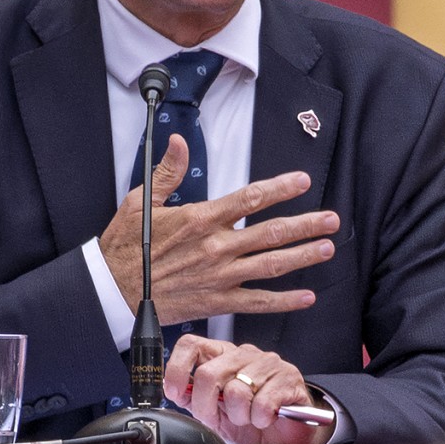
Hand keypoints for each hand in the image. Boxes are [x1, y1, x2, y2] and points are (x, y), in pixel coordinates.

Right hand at [100, 136, 337, 327]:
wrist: (112, 290)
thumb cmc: (126, 246)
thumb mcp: (141, 201)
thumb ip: (166, 171)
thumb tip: (176, 141)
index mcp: (201, 218)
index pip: (250, 198)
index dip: (281, 188)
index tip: (303, 181)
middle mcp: (216, 247)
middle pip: (271, 232)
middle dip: (306, 224)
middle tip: (332, 219)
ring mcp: (219, 276)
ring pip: (271, 264)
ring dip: (303, 256)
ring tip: (327, 247)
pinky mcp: (216, 301)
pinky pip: (257, 302)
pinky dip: (284, 301)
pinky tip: (306, 295)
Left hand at [163, 335, 326, 443]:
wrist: (288, 433)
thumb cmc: (252, 418)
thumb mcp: (215, 412)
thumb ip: (193, 398)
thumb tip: (174, 390)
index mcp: (221, 356)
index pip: (191, 345)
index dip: (177, 368)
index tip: (174, 391)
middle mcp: (242, 355)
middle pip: (208, 374)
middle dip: (206, 406)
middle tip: (220, 417)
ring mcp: (267, 363)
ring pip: (236, 392)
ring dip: (239, 416)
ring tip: (249, 418)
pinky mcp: (289, 378)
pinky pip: (262, 404)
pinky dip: (260, 419)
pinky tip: (266, 418)